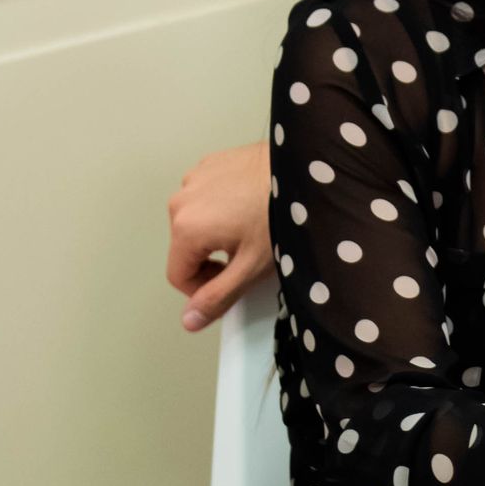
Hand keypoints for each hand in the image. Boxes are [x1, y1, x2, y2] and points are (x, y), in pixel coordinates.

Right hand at [166, 142, 272, 330]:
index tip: (233, 280)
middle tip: (247, 255)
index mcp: (185, 227)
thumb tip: (189, 321)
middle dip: (211, 260)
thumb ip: (217, 297)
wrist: (306, 173)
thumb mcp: (251, 266)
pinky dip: (221, 208)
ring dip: (215, 234)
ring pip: (195, 223)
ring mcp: (195, 177)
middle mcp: (181, 200)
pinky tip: (250, 206)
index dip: (204, 288)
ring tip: (251, 229)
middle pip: (185, 248)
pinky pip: (205, 198)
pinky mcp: (210, 163)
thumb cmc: (281, 215)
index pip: (178, 276)